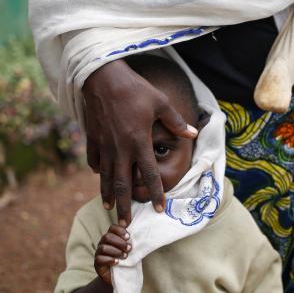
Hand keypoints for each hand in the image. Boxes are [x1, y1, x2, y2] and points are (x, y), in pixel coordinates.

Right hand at [83, 59, 197, 225]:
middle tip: (125, 223)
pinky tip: (100, 177)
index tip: (159, 209)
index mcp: (139, 142)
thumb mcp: (160, 103)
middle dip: (125, 205)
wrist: (102, 77)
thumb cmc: (135, 89)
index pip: (149, 174)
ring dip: (108, 194)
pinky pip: (94, 161)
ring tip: (109, 208)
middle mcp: (120, 148)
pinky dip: (98, 172)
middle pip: (123, 183)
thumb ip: (176, 122)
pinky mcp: (92, 138)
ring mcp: (104, 145)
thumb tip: (193, 132)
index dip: (155, 193)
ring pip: (105, 177)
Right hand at [94, 225, 131, 284]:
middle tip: (129, 248)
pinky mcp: (97, 263)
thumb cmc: (125, 257)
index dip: (120, 230)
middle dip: (120, 242)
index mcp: (111, 236)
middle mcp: (103, 243)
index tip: (129, 236)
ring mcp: (99, 253)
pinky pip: (99, 259)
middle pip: (107, 237)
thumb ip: (128, 234)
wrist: (120, 275)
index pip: (112, 228)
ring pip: (103, 248)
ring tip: (125, 256)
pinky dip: (109, 260)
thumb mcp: (129, 245)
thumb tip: (129, 218)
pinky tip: (117, 262)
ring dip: (116, 251)